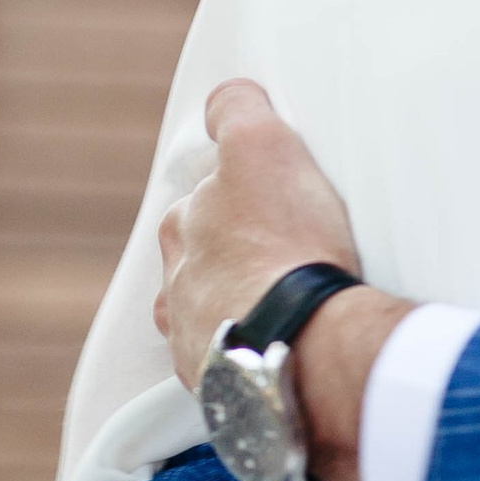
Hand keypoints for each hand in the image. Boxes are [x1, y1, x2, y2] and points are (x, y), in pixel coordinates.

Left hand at [156, 81, 361, 386]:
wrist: (302, 342)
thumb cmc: (286, 242)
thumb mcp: (262, 147)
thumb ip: (236, 111)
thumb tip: (222, 97)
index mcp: (183, 225)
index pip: (199, 198)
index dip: (233, 193)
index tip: (259, 202)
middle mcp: (177, 282)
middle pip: (196, 257)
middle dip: (223, 251)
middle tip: (274, 250)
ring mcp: (195, 336)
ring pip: (203, 312)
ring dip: (229, 304)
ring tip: (272, 304)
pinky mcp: (221, 383)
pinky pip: (227, 361)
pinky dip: (245, 350)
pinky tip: (275, 346)